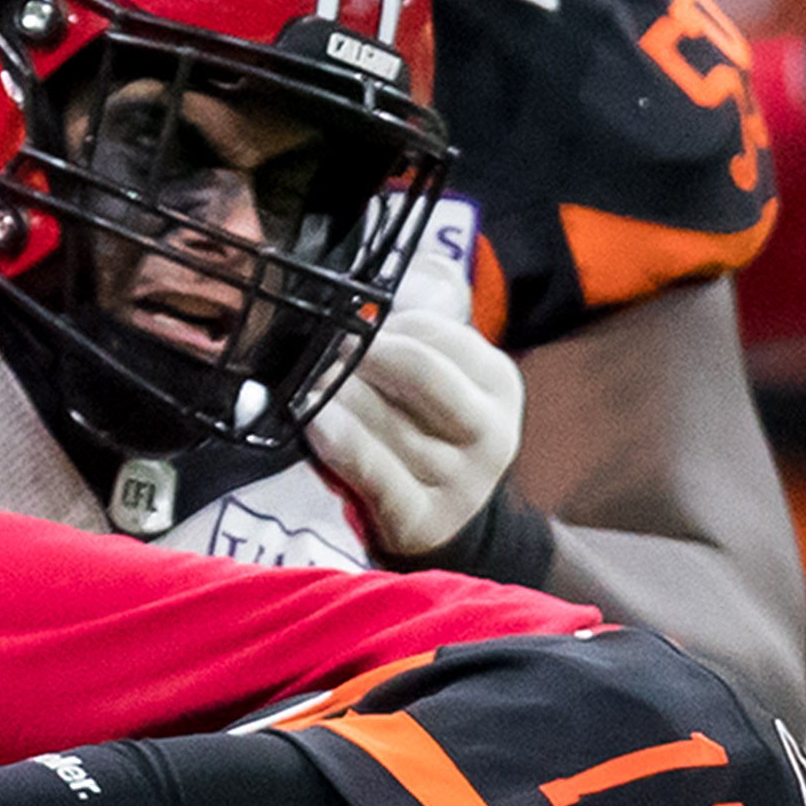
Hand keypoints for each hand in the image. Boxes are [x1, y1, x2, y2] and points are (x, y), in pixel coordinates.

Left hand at [303, 291, 526, 557]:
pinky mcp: (421, 519)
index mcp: (499, 385)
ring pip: (386, 421)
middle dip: (363, 354)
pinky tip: (311, 421)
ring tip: (307, 381)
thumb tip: (383, 283)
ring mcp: (460, 482)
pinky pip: (372, 470)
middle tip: (325, 349)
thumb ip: (422, 334)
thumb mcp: (449, 380)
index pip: (438, 335)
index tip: (355, 325)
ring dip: (338, 395)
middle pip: (418, 372)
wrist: (450, 522)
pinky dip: (338, 441)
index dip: (389, 325)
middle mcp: (490, 433)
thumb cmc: (433, 434)